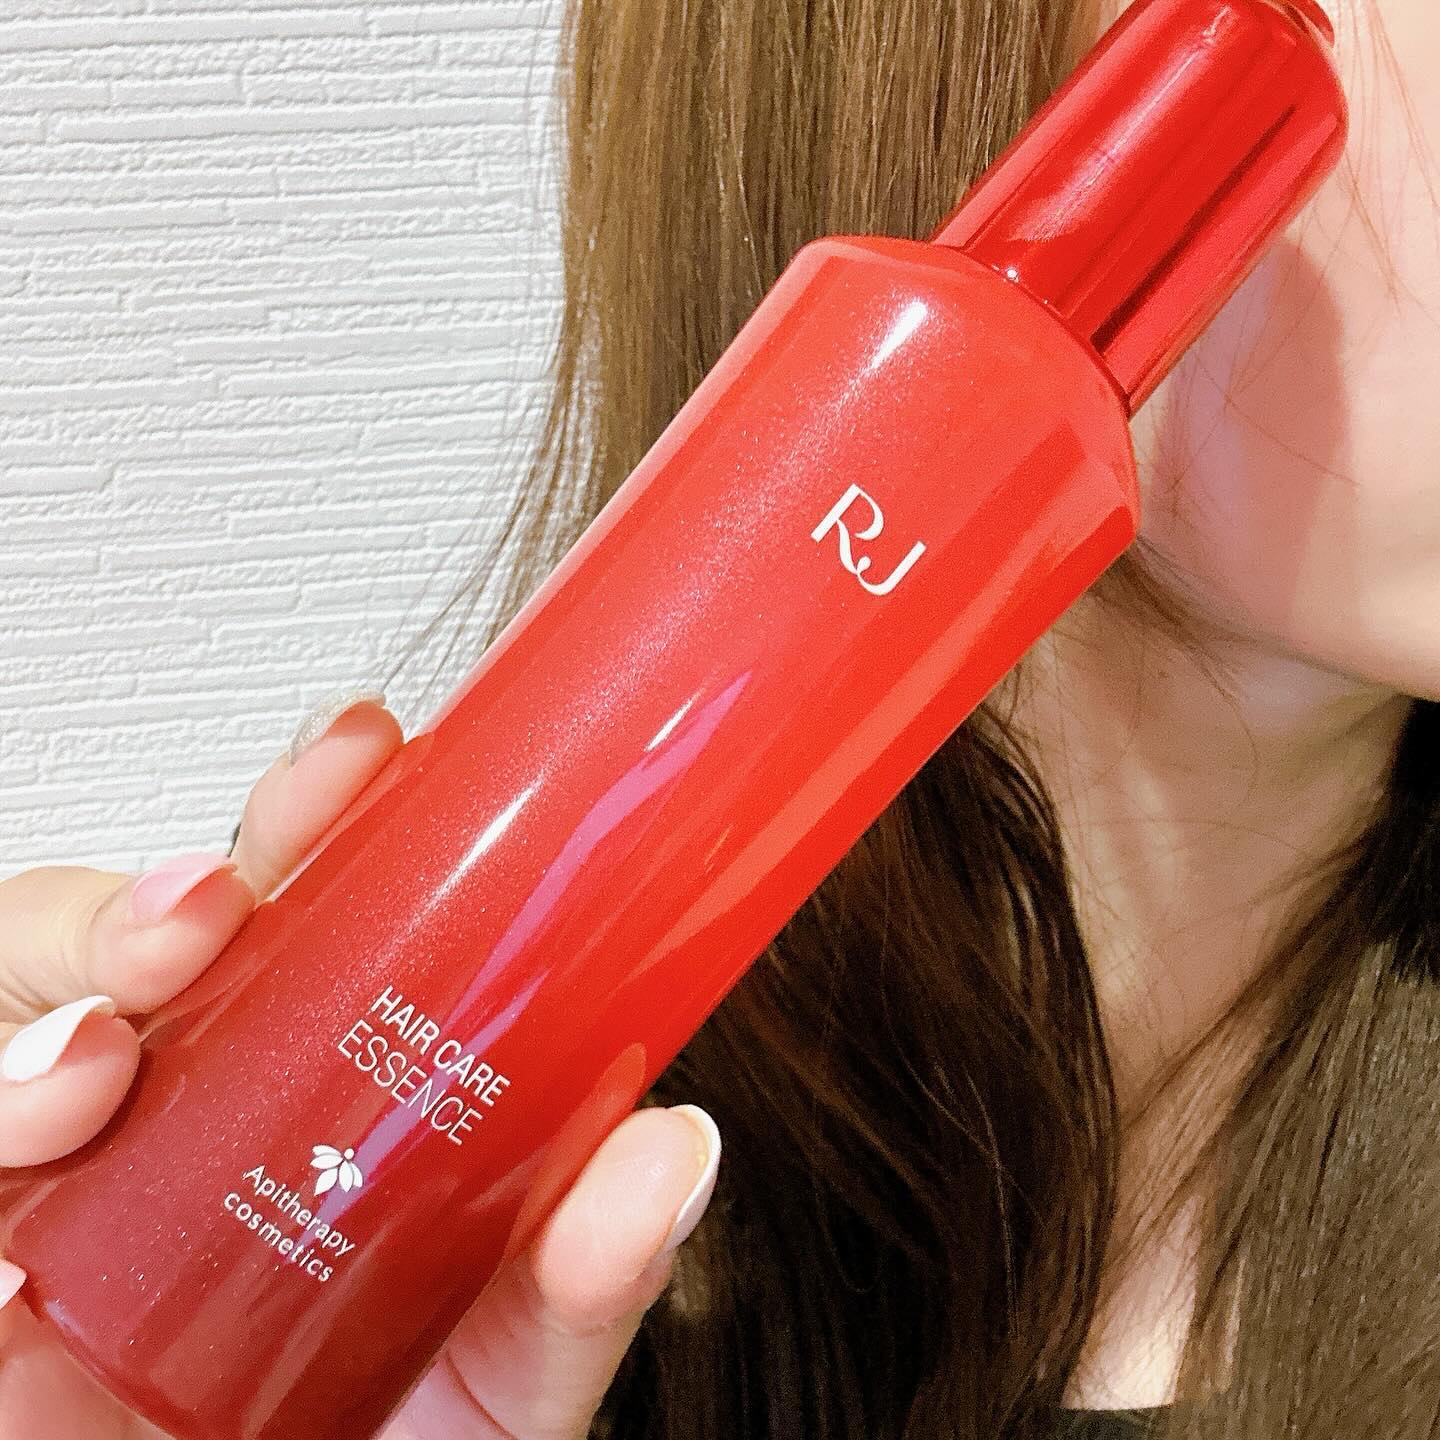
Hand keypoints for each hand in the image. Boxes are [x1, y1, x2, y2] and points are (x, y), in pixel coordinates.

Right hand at [0, 696, 719, 1438]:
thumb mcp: (515, 1362)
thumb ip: (584, 1273)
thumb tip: (673, 1147)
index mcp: (325, 1082)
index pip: (306, 902)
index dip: (320, 809)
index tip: (374, 749)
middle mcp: (193, 1104)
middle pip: (140, 928)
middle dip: (158, 887)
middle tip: (216, 905)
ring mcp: (80, 1181)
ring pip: (19, 997)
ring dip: (59, 974)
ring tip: (107, 1057)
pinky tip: (49, 1124)